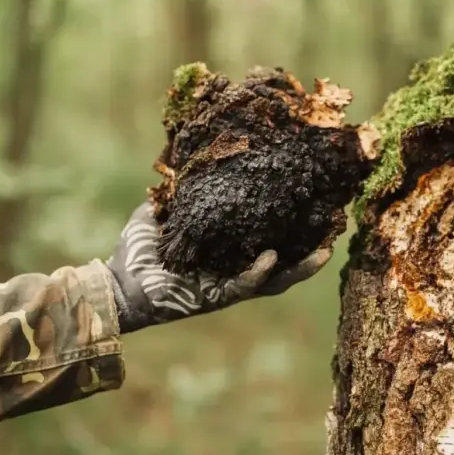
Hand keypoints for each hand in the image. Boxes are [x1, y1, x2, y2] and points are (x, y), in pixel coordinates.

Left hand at [105, 202, 331, 332]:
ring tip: (323, 251)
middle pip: (284, 262)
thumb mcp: (165, 210)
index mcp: (228, 249)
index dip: (295, 227)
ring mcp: (228, 286)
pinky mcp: (215, 298)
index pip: (269, 237)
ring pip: (275, 280)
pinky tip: (272, 257)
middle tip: (336, 231)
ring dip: (300, 268)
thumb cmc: (139, 248)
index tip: (317, 204)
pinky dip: (259, 272)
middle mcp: (234, 269)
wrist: (118, 282)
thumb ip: (183, 189)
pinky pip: (244, 286)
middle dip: (311, 249)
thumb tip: (194, 156)